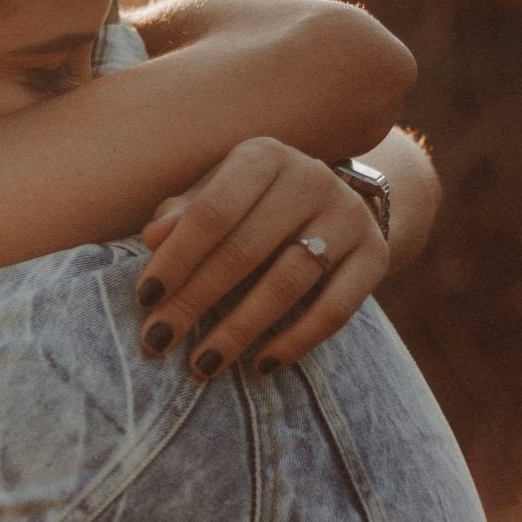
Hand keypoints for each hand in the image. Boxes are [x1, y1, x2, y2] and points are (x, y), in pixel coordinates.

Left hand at [133, 136, 388, 378]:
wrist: (338, 205)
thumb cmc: (254, 204)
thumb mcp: (217, 196)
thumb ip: (183, 215)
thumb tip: (152, 239)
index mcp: (263, 156)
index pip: (212, 211)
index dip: (177, 257)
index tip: (145, 299)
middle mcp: (310, 178)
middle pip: (245, 249)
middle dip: (195, 300)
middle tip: (159, 339)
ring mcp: (348, 216)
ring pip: (288, 281)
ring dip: (240, 329)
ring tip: (203, 363)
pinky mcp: (376, 255)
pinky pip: (336, 308)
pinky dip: (297, 341)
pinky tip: (261, 365)